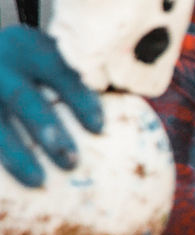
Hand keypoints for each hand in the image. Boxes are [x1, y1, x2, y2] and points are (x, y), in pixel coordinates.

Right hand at [0, 28, 102, 187]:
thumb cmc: (31, 66)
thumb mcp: (50, 59)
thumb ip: (86, 78)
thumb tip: (140, 106)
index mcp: (30, 47)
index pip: (59, 71)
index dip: (79, 98)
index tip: (99, 128)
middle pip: (22, 98)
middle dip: (47, 130)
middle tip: (71, 162)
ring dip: (14, 153)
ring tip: (38, 181)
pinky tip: (5, 187)